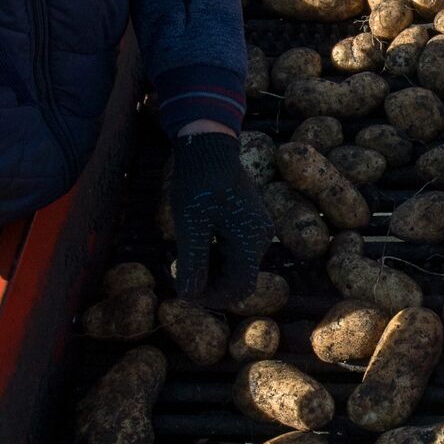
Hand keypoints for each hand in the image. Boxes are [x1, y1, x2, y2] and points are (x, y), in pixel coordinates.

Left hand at [170, 131, 272, 305]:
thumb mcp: (190, 225)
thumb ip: (193, 262)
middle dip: (211, 283)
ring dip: (213, 269)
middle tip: (182, 276)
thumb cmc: (198, 182)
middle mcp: (261, 239)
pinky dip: (218, 255)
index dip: (213, 297)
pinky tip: (199, 244)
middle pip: (240, 278)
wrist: (210, 145)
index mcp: (250, 241)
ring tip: (187, 259)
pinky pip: (238, 250)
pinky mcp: (252, 221)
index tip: (186, 293)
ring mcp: (259, 229)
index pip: (239, 287)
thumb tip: (188, 296)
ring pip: (238, 265)